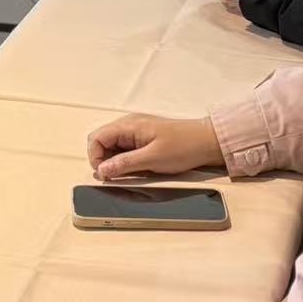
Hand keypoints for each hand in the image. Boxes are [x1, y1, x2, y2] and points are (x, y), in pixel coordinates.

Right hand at [87, 115, 221, 181]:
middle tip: (116, 176)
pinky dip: (125, 161)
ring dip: (115, 162)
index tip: (106, 175)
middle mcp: (129, 125)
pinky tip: (137, 169)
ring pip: (113, 147)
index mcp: (128, 125)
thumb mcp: (152, 158)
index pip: (97, 138)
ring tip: (130, 173)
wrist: (207, 142)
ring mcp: (136, 132)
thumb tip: (101, 170)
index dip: (95, 157)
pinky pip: (125, 149)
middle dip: (103, 160)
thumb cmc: (183, 147)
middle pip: (102, 141)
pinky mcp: (143, 139)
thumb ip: (125, 164)